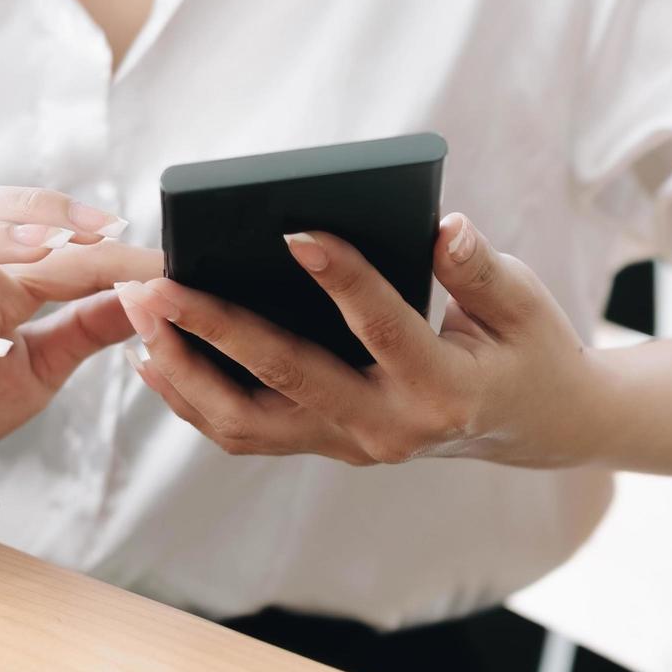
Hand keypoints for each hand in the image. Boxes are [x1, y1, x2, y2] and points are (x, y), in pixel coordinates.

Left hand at [115, 213, 610, 466]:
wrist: (533, 422)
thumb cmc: (526, 347)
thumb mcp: (522, 303)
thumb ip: (479, 268)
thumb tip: (443, 227)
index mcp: (445, 391)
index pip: (383, 328)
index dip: (342, 279)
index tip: (294, 230)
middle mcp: (389, 428)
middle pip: (288, 380)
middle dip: (215, 328)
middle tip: (157, 283)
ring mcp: (351, 444)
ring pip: (246, 422)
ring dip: (184, 369)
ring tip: (138, 314)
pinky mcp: (325, 444)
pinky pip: (245, 431)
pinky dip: (193, 396)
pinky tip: (151, 352)